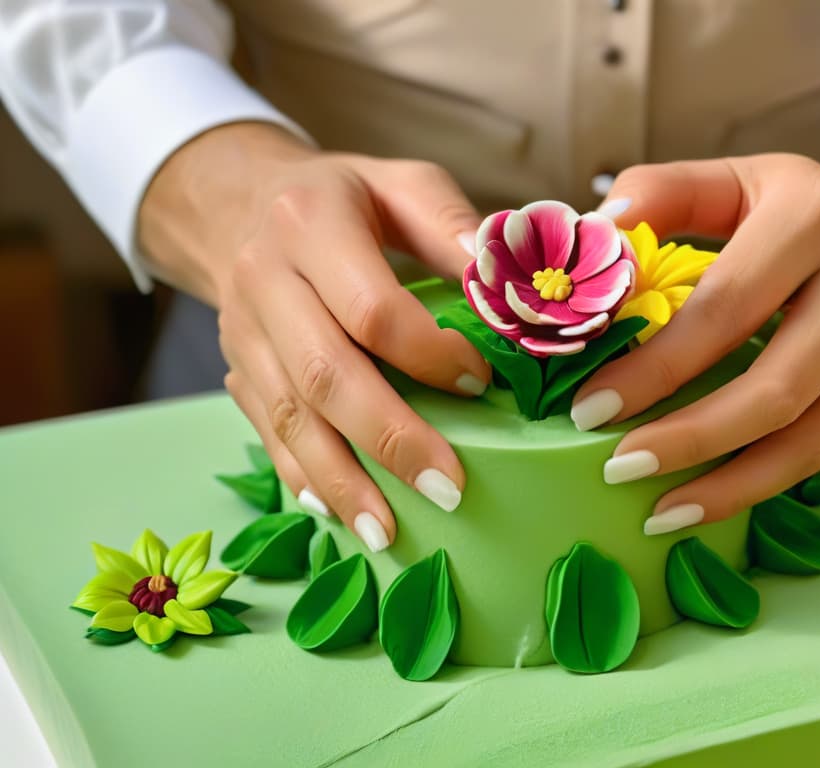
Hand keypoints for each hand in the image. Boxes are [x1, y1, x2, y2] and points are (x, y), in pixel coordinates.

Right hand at [140, 123, 490, 550]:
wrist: (240, 202)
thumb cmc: (345, 197)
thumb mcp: (402, 184)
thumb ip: (454, 226)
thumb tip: (510, 285)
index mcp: (312, 223)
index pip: (370, 307)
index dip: (427, 353)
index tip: (480, 381)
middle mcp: (265, 280)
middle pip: (324, 374)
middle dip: (389, 439)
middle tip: (450, 488)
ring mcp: (242, 331)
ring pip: (288, 416)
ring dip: (341, 479)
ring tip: (388, 535)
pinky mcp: (237, 368)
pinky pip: (265, 432)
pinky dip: (303, 475)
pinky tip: (339, 512)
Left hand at [572, 154, 819, 533]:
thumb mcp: (754, 187)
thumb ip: (672, 195)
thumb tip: (591, 231)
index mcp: (810, 209)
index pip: (720, 302)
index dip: (652, 360)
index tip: (587, 401)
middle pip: (763, 376)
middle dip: (679, 429)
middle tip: (610, 458)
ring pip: (793, 427)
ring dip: (713, 474)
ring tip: (649, 502)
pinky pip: (816, 452)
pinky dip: (751, 486)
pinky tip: (696, 503)